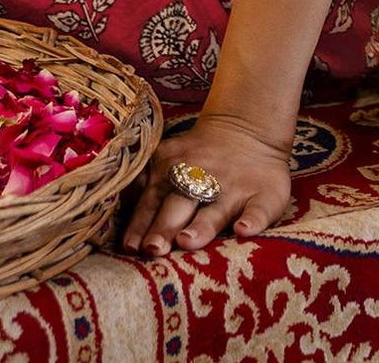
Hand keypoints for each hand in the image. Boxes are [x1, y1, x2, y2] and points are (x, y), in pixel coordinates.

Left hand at [121, 113, 293, 256]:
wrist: (245, 131)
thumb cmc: (197, 158)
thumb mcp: (166, 159)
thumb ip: (143, 180)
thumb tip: (113, 198)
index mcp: (173, 173)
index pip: (152, 201)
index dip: (141, 223)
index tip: (130, 246)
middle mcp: (202, 181)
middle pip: (180, 207)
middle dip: (165, 227)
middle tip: (153, 249)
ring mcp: (234, 189)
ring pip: (215, 211)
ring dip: (201, 227)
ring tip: (188, 241)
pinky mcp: (264, 195)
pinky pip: (260, 210)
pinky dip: (254, 221)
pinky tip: (245, 231)